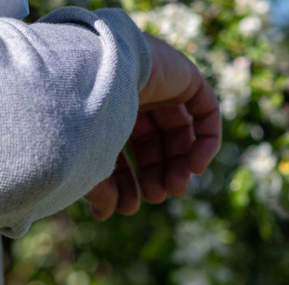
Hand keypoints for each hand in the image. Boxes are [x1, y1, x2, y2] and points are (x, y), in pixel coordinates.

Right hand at [84, 33, 221, 220]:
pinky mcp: (184, 74)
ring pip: (179, 131)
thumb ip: (100, 188)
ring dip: (180, 164)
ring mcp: (159, 82)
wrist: (93, 73)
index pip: (119, 148)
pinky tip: (195, 166)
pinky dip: (205, 141)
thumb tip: (105, 214)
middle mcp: (130, 93)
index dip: (125, 180)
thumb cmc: (83, 116)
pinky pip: (205, 110)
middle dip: (156, 174)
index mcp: (102, 108)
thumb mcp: (89, 160)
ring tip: (177, 187)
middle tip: (157, 196)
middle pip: (152, 142)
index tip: (126, 207)